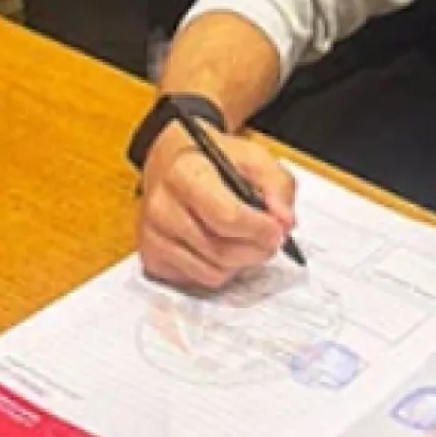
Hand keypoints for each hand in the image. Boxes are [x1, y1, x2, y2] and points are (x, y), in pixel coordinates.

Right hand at [138, 120, 297, 289]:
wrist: (171, 161)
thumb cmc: (213, 159)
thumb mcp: (252, 156)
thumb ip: (276, 185)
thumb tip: (284, 222)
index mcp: (185, 173)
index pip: (226, 217)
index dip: (259, 229)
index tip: (279, 230)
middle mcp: (161, 207)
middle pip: (220, 251)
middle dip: (256, 250)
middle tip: (273, 240)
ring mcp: (152, 236)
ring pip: (211, 272)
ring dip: (240, 263)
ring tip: (248, 241)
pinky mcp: (152, 258)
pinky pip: (197, 280)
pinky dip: (219, 269)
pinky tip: (222, 246)